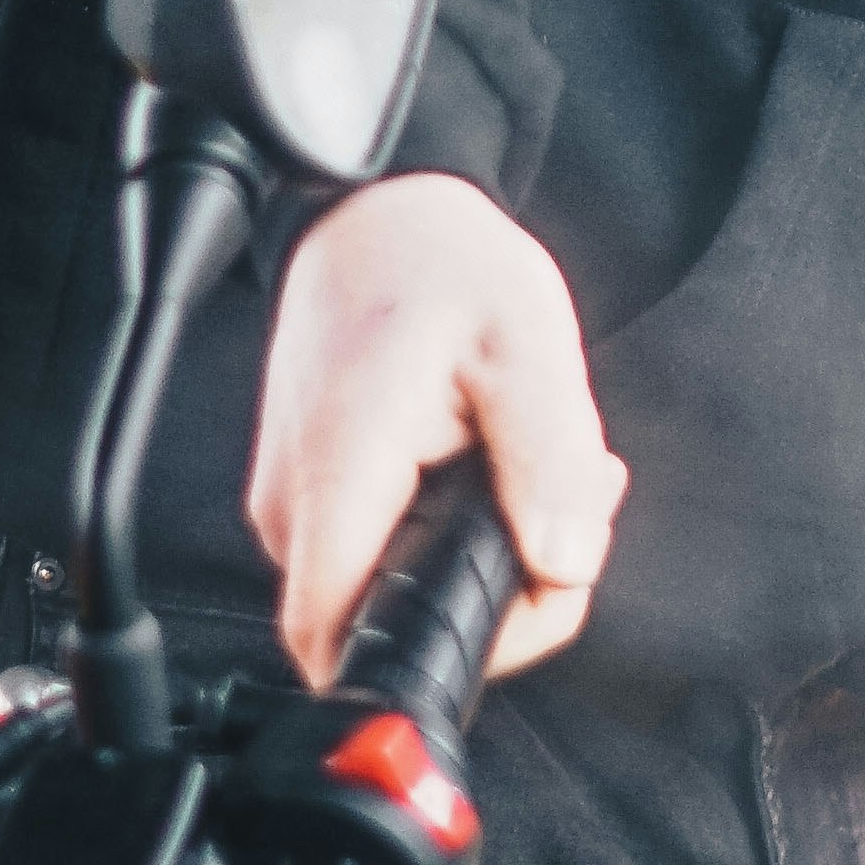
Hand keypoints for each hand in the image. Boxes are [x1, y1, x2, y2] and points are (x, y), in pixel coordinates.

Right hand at [249, 170, 625, 688]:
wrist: (377, 215)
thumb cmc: (441, 264)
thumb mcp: (528, 340)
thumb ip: (550, 458)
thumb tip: (564, 562)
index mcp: (339, 472)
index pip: (339, 640)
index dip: (447, 649)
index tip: (532, 592)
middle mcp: (296, 505)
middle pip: (383, 629)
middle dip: (499, 597)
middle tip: (568, 513)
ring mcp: (298, 506)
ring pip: (393, 594)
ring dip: (487, 559)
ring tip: (540, 473)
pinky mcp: (317, 499)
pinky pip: (385, 556)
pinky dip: (456, 533)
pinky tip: (499, 470)